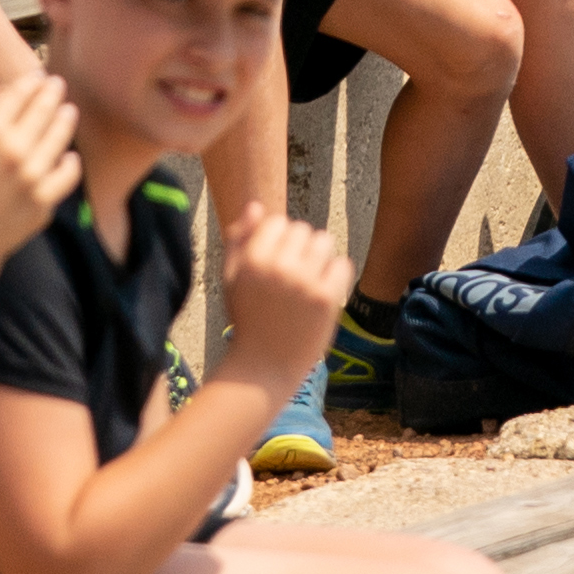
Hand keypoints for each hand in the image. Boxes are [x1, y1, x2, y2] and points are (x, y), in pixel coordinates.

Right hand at [0, 70, 80, 273]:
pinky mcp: (44, 200)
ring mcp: (33, 176)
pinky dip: (70, 163)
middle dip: (51, 93)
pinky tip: (69, 156)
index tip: (35, 76)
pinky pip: (67, 175)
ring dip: (65, 120)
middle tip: (57, 84)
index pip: (16, 97)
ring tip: (69, 111)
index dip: (28, 83)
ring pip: (59, 137)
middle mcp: (14, 150)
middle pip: (41, 111)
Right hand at [213, 202, 354, 383]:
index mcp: (252, 260)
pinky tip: (324, 290)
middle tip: (293, 276)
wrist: (265, 367)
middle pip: (303, 230)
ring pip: (324, 242)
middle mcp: (278, 267)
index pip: (278, 222)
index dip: (278, 240)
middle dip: (299, 248)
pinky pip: (342, 264)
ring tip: (309, 280)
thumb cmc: (247, 320)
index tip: (277, 263)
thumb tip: (256, 206)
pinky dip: (336, 274)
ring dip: (319, 256)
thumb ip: (239, 240)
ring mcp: (304, 283)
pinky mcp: (326, 299)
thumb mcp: (231, 279)